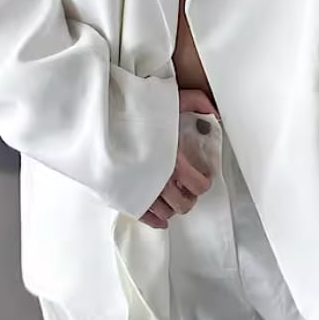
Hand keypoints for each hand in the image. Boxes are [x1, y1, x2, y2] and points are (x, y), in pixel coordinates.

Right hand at [139, 87, 220, 228]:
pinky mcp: (125, 196)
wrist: (104, 118)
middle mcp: (160, 181)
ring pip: (166, 212)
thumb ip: (198, 102)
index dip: (203, 182)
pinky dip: (155, 220)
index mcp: (175, 161)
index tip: (202, 175)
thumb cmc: (137, 110)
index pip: (199, 186)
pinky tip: (161, 216)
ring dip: (172, 205)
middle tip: (187, 186)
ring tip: (172, 194)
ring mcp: (142, 191)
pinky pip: (145, 217)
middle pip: (183, 204)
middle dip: (188, 196)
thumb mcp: (173, 100)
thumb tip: (214, 113)